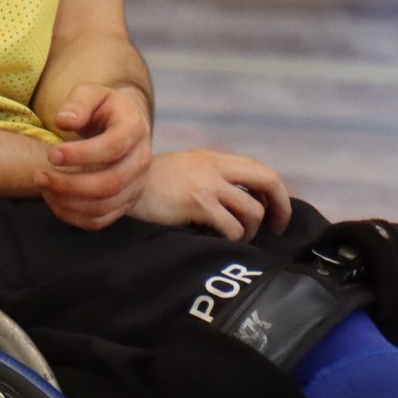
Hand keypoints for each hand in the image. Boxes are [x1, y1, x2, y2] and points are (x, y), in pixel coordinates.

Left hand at [35, 83, 152, 230]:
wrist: (121, 126)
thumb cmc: (101, 108)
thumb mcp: (91, 94)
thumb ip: (78, 103)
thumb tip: (64, 121)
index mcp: (134, 129)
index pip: (112, 147)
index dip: (80, 154)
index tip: (51, 154)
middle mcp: (141, 161)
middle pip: (110, 183)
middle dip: (70, 184)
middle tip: (38, 176)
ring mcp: (136, 185)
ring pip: (105, 206)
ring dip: (69, 202)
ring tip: (43, 187)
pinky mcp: (125, 202)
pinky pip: (101, 220)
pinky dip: (74, 216)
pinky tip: (53, 201)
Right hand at [134, 149, 291, 241]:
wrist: (117, 186)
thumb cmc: (148, 186)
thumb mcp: (182, 169)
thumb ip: (210, 176)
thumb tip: (244, 200)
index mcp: (212, 158)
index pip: (260, 169)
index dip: (276, 193)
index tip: (275, 213)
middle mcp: (213, 166)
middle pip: (267, 180)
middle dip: (280, 207)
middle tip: (276, 228)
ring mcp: (206, 183)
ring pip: (252, 210)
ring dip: (249, 230)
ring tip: (233, 237)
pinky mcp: (197, 202)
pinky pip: (231, 228)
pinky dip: (230, 239)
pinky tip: (214, 240)